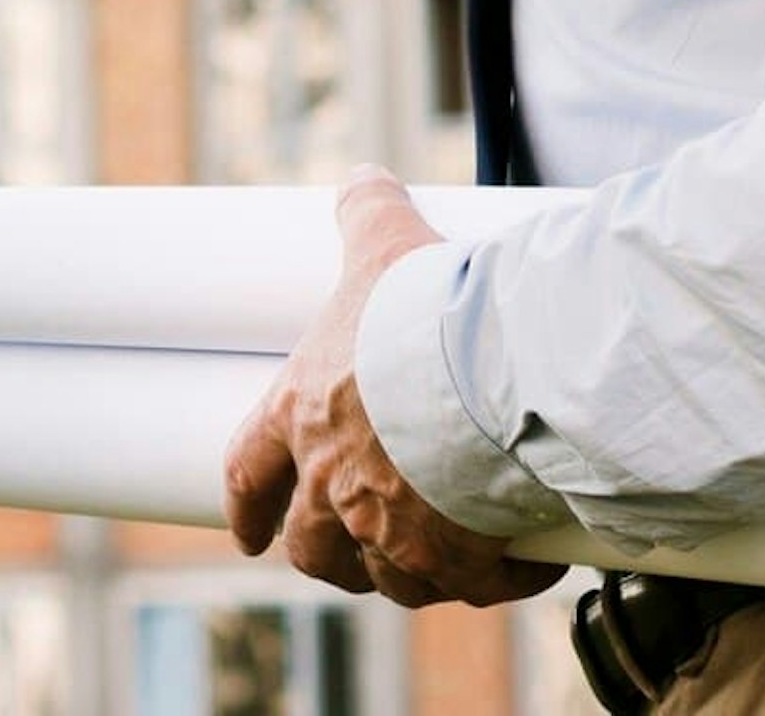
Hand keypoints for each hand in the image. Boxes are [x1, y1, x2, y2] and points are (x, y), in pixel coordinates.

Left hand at [225, 172, 564, 611]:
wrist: (491, 373)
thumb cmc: (423, 307)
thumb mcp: (384, 244)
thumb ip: (368, 210)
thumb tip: (364, 176)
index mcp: (300, 413)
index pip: (248, 471)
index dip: (246, 505)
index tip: (247, 534)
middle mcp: (333, 482)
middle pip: (312, 547)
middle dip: (328, 553)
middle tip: (350, 551)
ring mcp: (390, 530)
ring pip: (384, 580)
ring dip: (406, 573)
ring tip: (437, 560)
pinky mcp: (450, 561)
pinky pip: (467, 587)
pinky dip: (491, 580)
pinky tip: (518, 562)